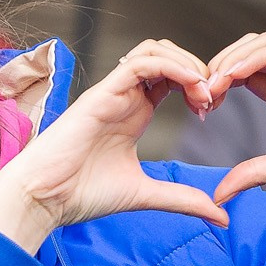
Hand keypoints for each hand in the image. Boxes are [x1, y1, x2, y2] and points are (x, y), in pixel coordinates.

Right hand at [0, 39, 229, 252]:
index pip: (170, 79)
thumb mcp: (145, 194)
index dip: (197, 85)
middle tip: (211, 97)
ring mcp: (112, 93)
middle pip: (165, 55)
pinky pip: (141, 63)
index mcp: (133, 114)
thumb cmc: (81, 194)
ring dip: (186, 63)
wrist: (44, 198)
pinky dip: (171, 66)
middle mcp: (123, 98)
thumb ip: (182, 199)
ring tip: (203, 90)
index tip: (210, 111)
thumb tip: (221, 215)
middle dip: (197, 68)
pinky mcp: (102, 93)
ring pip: (154, 50)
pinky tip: (190, 85)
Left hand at [203, 33, 265, 205]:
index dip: (214, 85)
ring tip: (210, 85)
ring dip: (231, 59)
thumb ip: (259, 172)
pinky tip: (234, 76)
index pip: (241, 76)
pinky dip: (256, 57)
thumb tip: (218, 194)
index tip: (197, 108)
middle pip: (245, 54)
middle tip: (197, 95)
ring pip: (262, 44)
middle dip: (215, 68)